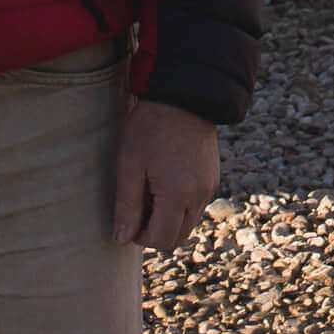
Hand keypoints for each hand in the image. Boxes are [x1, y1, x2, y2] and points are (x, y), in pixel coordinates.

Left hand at [113, 99, 221, 246]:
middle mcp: (199, 195)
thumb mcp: (130, 166)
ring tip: (151, 191)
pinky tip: (165, 182)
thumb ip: (127, 207)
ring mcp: (209, 185)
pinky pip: (197, 205)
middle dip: (156, 231)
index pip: (161, 239)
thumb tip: (121, 239)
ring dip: (169, 219)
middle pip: (178, 237)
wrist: (184, 94)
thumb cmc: (150, 128)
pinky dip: (181, 205)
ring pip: (189, 222)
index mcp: (178, 195)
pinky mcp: (212, 176)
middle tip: (138, 207)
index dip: (140, 236)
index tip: (128, 217)